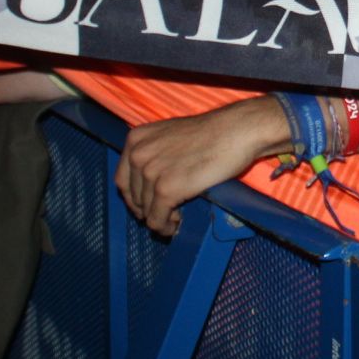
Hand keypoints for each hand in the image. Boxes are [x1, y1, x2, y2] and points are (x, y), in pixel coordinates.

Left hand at [115, 98, 278, 235]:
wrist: (235, 131)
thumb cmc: (212, 133)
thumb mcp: (171, 136)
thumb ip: (155, 153)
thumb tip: (150, 182)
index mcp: (136, 139)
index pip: (123, 179)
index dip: (134, 197)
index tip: (145, 206)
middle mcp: (138, 154)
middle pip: (133, 197)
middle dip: (147, 209)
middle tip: (164, 215)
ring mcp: (150, 172)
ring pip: (145, 210)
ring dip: (159, 219)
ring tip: (175, 218)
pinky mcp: (166, 190)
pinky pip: (157, 219)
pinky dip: (165, 226)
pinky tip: (176, 224)